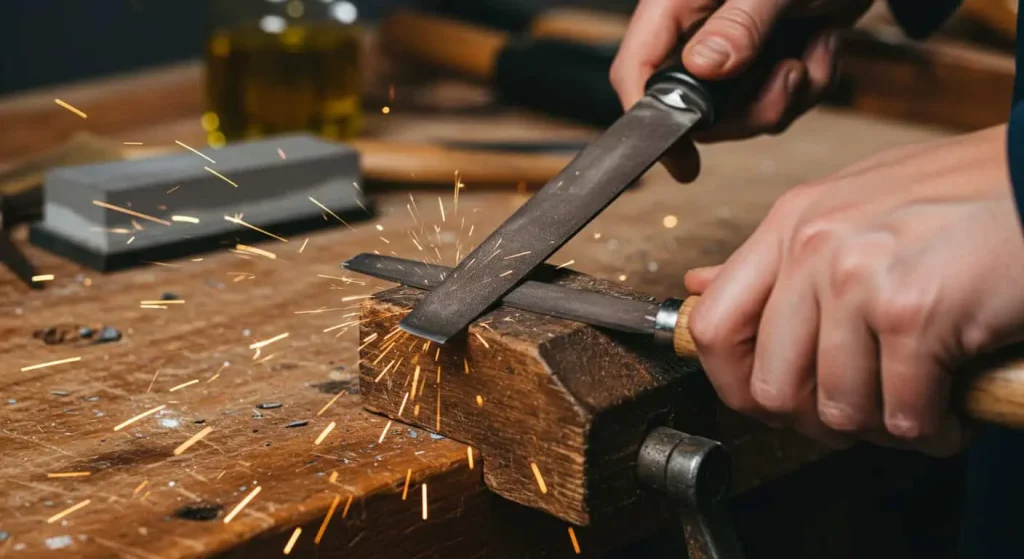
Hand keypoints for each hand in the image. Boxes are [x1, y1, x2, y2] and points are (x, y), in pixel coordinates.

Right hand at [610, 0, 869, 181]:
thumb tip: (703, 67)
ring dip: (788, 96)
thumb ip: (739, 24)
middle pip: (694, 108)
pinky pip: (775, 102)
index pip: (637, 71)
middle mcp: (696, 31)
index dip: (651, 120)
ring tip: (816, 47)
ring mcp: (730, 50)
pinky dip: (809, 85)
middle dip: (750, 110)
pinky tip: (823, 43)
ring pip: (739, 113)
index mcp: (674, 4)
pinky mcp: (763, 61)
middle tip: (789, 79)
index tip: (681, 159)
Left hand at [683, 125, 1023, 455]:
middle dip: (819, 420)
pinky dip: (934, 428)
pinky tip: (953, 404)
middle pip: (771, 387)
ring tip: (916, 404)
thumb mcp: (851, 207)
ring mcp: (859, 278)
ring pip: (839, 409)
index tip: (774, 400)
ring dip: (884, 426)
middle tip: (862, 413)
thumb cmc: (966, 196)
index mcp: (790, 224)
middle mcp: (813, 248)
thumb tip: (700, 287)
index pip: (711, 327)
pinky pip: (904, 414)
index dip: (735, 383)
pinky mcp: (914, 310)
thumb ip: (776, 258)